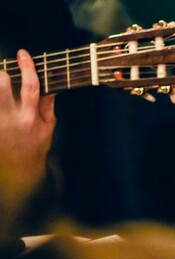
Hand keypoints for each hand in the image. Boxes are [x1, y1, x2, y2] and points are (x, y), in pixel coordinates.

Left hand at [0, 49, 55, 200]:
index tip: (23, 54)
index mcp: (30, 117)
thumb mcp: (48, 127)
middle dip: (1, 73)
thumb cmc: (35, 146)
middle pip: (2, 84)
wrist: (19, 170)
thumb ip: (47, 105)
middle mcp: (11, 119)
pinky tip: (0, 100)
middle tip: (3, 73)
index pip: (31, 86)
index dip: (28, 67)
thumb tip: (50, 86)